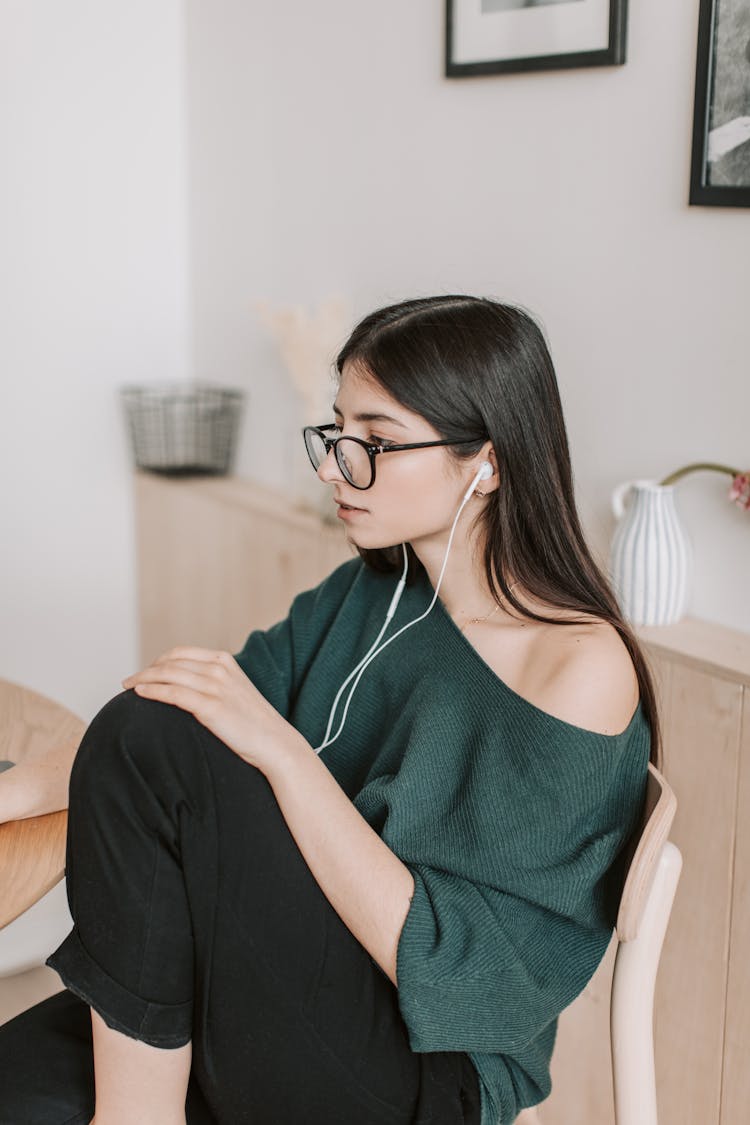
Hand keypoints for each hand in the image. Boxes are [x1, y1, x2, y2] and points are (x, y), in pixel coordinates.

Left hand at [121, 647, 304, 773]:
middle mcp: (219, 668)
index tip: (145, 673)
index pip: (180, 653)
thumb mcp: (234, 692)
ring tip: (127, 688)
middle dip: (145, 670)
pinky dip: (152, 691)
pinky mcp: (211, 706)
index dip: (157, 661)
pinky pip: (173, 693)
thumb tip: (185, 687)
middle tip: (129, 682)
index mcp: (224, 661)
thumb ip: (213, 683)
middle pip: (170, 662)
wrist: (275, 743)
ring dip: (142, 679)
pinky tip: (139, 694)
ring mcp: (216, 686)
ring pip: (167, 674)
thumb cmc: (252, 724)